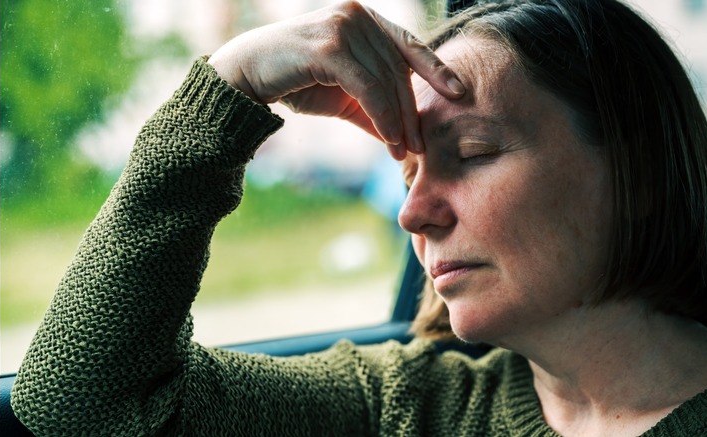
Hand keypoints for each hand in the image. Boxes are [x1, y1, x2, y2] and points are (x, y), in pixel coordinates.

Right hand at [207, 1, 464, 158]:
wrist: (246, 77)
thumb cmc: (295, 82)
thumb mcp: (344, 96)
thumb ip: (374, 106)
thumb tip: (404, 135)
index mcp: (364, 19)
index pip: (408, 44)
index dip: (435, 68)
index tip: (459, 91)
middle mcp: (357, 15)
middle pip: (399, 70)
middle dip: (411, 111)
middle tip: (418, 146)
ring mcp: (343, 26)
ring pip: (386, 81)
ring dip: (397, 121)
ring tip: (401, 151)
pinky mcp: (329, 48)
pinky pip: (368, 89)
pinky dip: (382, 117)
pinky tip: (388, 141)